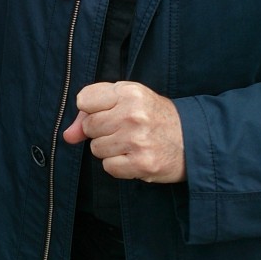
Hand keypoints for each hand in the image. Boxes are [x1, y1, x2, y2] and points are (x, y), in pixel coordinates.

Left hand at [63, 81, 185, 183]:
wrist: (192, 139)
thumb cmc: (155, 116)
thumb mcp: (127, 100)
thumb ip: (93, 111)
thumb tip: (67, 135)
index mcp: (128, 92)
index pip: (84, 100)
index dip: (91, 109)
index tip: (106, 112)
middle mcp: (132, 114)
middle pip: (89, 126)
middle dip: (100, 131)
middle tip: (121, 129)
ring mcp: (137, 140)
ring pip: (96, 148)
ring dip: (109, 149)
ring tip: (130, 143)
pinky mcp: (142, 164)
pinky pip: (109, 167)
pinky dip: (118, 165)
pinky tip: (133, 157)